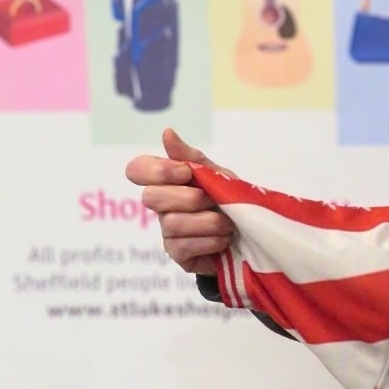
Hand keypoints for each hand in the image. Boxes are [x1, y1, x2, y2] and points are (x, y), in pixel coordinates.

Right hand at [125, 128, 234, 274]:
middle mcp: (162, 207)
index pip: (136, 169)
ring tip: (228, 223)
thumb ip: (192, 158)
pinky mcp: (177, 255)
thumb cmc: (230, 199)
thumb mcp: (218, 174)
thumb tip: (167, 133)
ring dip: (208, 222)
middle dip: (189, 198)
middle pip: (151, 198)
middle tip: (213, 200)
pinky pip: (182, 246)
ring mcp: (167, 232)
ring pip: (171, 223)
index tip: (187, 173)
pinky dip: (209, 241)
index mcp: (167, 182)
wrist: (252, 233)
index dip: (158, 171)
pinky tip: (223, 239)